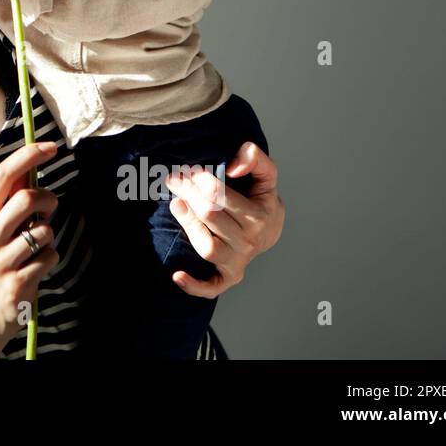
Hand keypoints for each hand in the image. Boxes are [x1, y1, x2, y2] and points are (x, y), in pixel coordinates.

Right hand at [0, 141, 61, 341]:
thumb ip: (10, 200)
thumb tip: (32, 165)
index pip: (2, 176)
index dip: (28, 156)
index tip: (51, 147)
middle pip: (26, 198)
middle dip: (47, 199)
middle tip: (50, 208)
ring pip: (44, 230)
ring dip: (49, 234)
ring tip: (37, 246)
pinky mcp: (17, 283)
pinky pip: (50, 256)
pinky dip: (51, 258)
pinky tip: (36, 267)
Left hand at [164, 141, 284, 297]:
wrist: (270, 229)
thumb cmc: (260, 199)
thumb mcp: (265, 175)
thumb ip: (255, 159)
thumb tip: (233, 165)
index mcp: (259, 215)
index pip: (219, 195)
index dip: (199, 178)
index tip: (189, 169)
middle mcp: (250, 241)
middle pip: (209, 215)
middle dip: (187, 192)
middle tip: (174, 179)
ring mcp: (239, 261)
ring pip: (207, 246)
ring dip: (187, 224)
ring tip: (175, 204)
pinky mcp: (229, 276)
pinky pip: (211, 287)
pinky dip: (194, 285)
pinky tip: (176, 275)